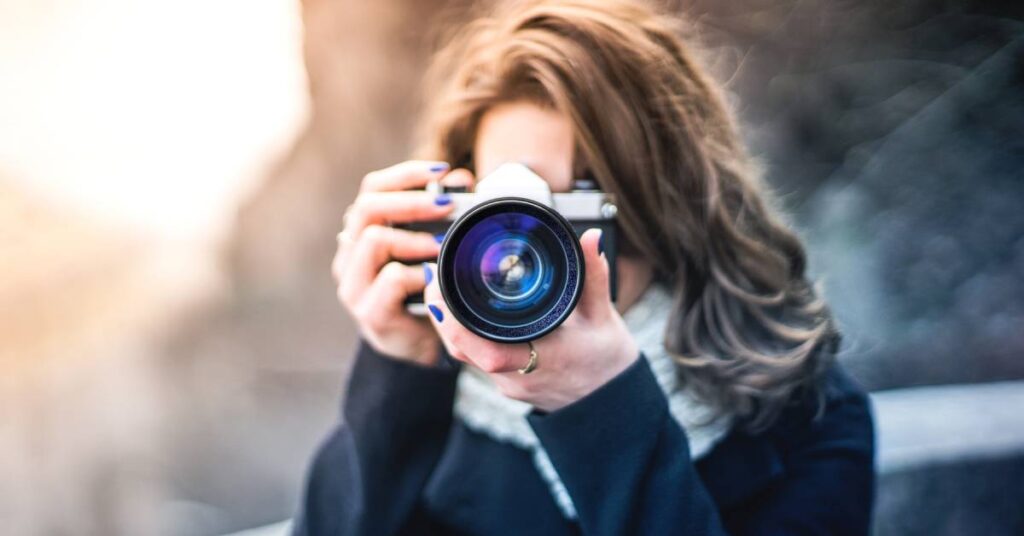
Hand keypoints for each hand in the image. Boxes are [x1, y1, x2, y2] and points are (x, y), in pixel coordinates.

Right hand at [332, 160, 472, 365]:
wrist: (421, 346)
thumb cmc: (427, 289)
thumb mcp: (436, 247)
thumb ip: (445, 213)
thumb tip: (463, 178)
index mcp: (363, 231)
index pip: (372, 189)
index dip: (405, 175)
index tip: (442, 169)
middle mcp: (350, 254)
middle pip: (367, 208)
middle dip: (412, 201)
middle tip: (448, 204)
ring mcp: (354, 284)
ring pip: (372, 239)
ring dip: (414, 237)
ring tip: (443, 245)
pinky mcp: (369, 312)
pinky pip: (389, 280)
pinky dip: (418, 273)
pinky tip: (437, 277)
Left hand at [423, 228, 639, 410]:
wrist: (610, 402)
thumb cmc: (608, 362)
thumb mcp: (603, 317)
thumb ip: (594, 276)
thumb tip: (591, 238)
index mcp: (544, 361)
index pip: (490, 353)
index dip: (458, 326)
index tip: (442, 292)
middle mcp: (519, 377)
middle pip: (464, 351)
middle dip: (442, 314)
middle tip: (433, 274)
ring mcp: (510, 385)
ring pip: (465, 356)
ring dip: (449, 324)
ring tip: (439, 286)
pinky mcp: (507, 385)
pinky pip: (475, 359)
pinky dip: (464, 334)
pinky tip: (460, 311)